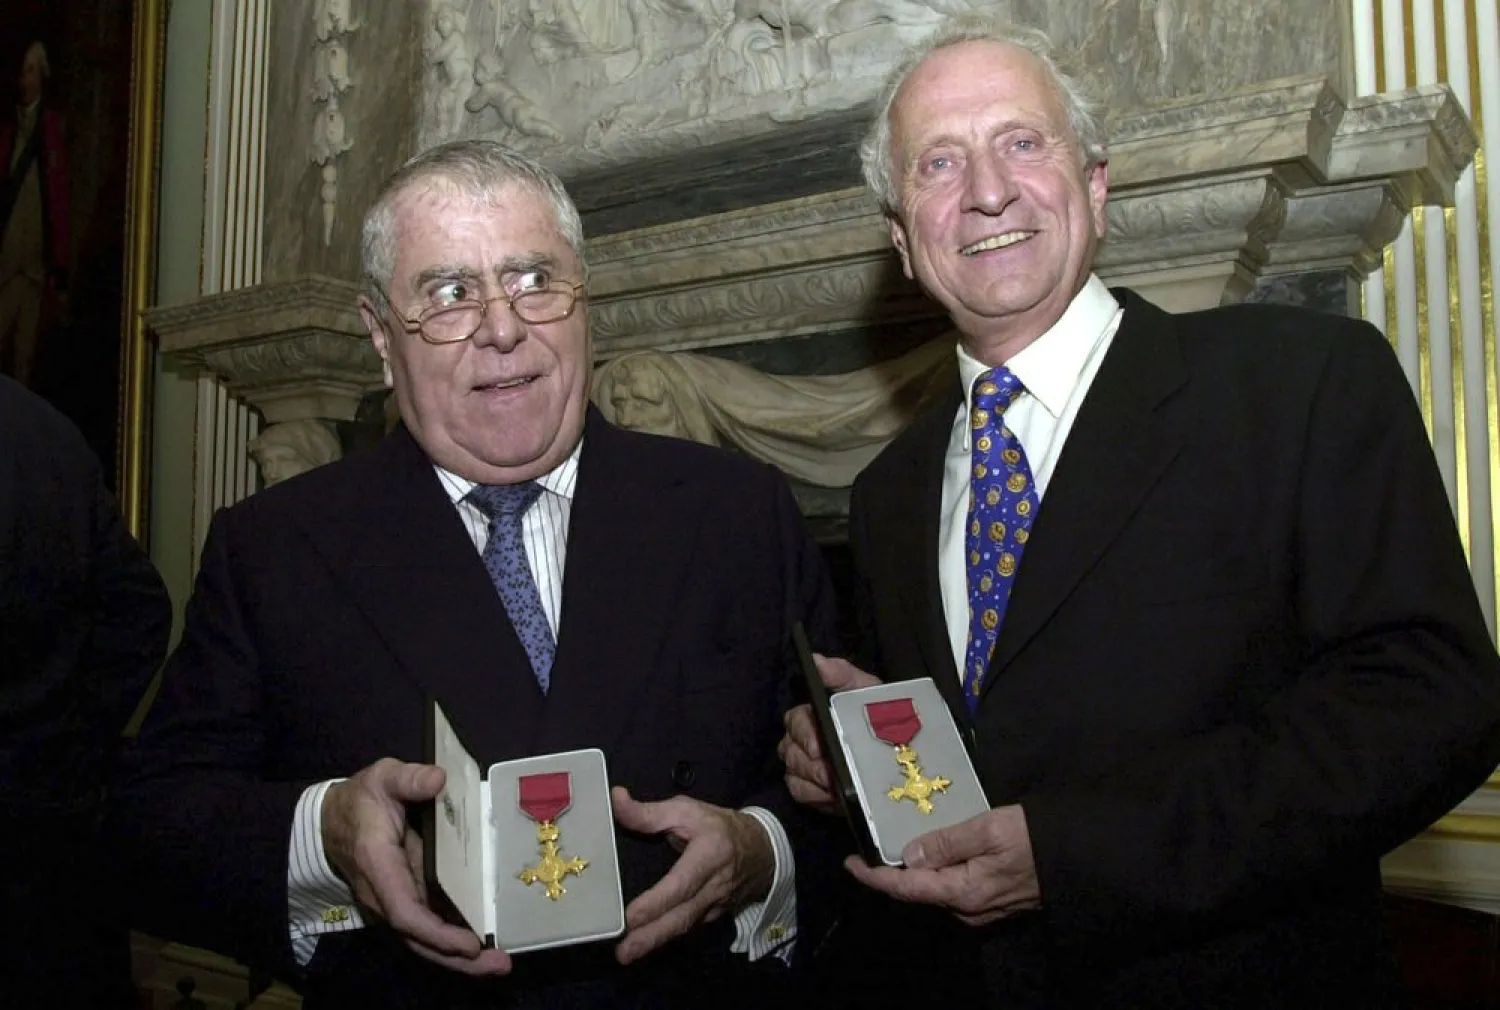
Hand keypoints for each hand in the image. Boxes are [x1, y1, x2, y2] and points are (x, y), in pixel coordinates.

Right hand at [322, 758, 511, 974]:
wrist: (334, 818)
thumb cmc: (363, 799)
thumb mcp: (383, 778)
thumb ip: (408, 778)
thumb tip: (438, 779)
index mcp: (378, 864)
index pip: (403, 910)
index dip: (435, 931)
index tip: (468, 942)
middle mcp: (384, 894)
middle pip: (417, 938)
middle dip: (456, 958)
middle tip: (500, 965)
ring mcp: (393, 902)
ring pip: (423, 940)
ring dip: (459, 958)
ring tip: (499, 963)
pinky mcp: (404, 902)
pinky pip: (427, 929)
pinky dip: (453, 942)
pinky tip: (484, 947)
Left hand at [609, 786, 773, 963]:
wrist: (762, 849)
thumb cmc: (719, 827)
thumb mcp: (688, 810)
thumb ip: (650, 812)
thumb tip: (616, 800)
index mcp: (710, 855)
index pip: (681, 884)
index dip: (656, 902)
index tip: (631, 916)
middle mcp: (714, 886)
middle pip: (681, 916)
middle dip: (651, 936)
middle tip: (623, 952)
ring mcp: (715, 906)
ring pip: (684, 928)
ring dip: (655, 944)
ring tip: (626, 955)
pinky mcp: (713, 917)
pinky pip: (688, 930)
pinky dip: (666, 940)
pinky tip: (646, 948)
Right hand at [778, 654, 881, 812]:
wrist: (899, 753)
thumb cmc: (878, 714)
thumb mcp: (865, 690)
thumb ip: (842, 674)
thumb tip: (816, 660)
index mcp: (811, 714)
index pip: (796, 721)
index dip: (804, 734)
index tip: (818, 748)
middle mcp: (801, 739)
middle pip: (791, 751)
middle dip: (810, 764)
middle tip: (831, 774)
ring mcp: (804, 766)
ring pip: (794, 773)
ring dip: (813, 782)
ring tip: (835, 787)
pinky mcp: (812, 790)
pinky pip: (800, 793)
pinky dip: (815, 796)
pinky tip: (832, 797)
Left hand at [844, 804, 1039, 926]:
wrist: (1080, 859)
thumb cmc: (1035, 838)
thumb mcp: (988, 829)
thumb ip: (947, 843)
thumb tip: (909, 856)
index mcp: (961, 892)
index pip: (905, 888)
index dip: (874, 876)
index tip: (850, 862)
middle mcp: (967, 909)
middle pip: (918, 891)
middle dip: (893, 871)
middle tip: (875, 845)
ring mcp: (981, 910)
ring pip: (936, 890)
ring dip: (916, 871)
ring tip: (900, 845)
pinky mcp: (992, 903)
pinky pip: (954, 889)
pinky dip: (937, 872)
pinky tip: (935, 853)